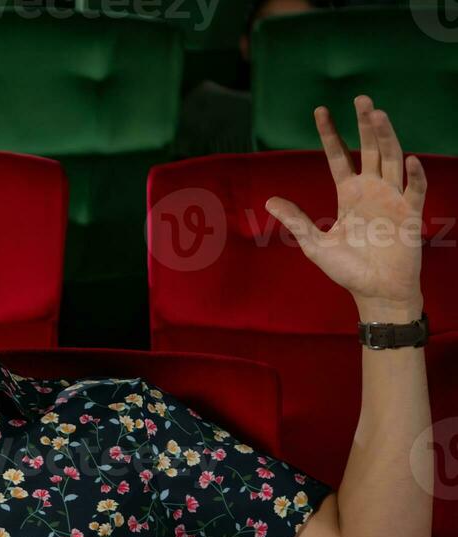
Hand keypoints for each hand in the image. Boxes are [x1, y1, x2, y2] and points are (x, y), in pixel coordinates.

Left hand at [265, 95, 426, 323]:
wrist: (375, 291)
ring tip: (378, 114)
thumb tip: (269, 201)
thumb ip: (296, 220)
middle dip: (365, 124)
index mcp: (349, 194)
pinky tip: (408, 159)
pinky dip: (413, 175)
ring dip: (387, 137)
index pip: (339, 157)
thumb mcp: (314, 243)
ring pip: (392, 159)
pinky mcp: (410, 213)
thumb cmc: (347, 269)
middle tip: (361, 98)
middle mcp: (372, 190)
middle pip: (370, 149)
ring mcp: (393, 198)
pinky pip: (415, 189)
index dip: (331, 134)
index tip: (320, 111)